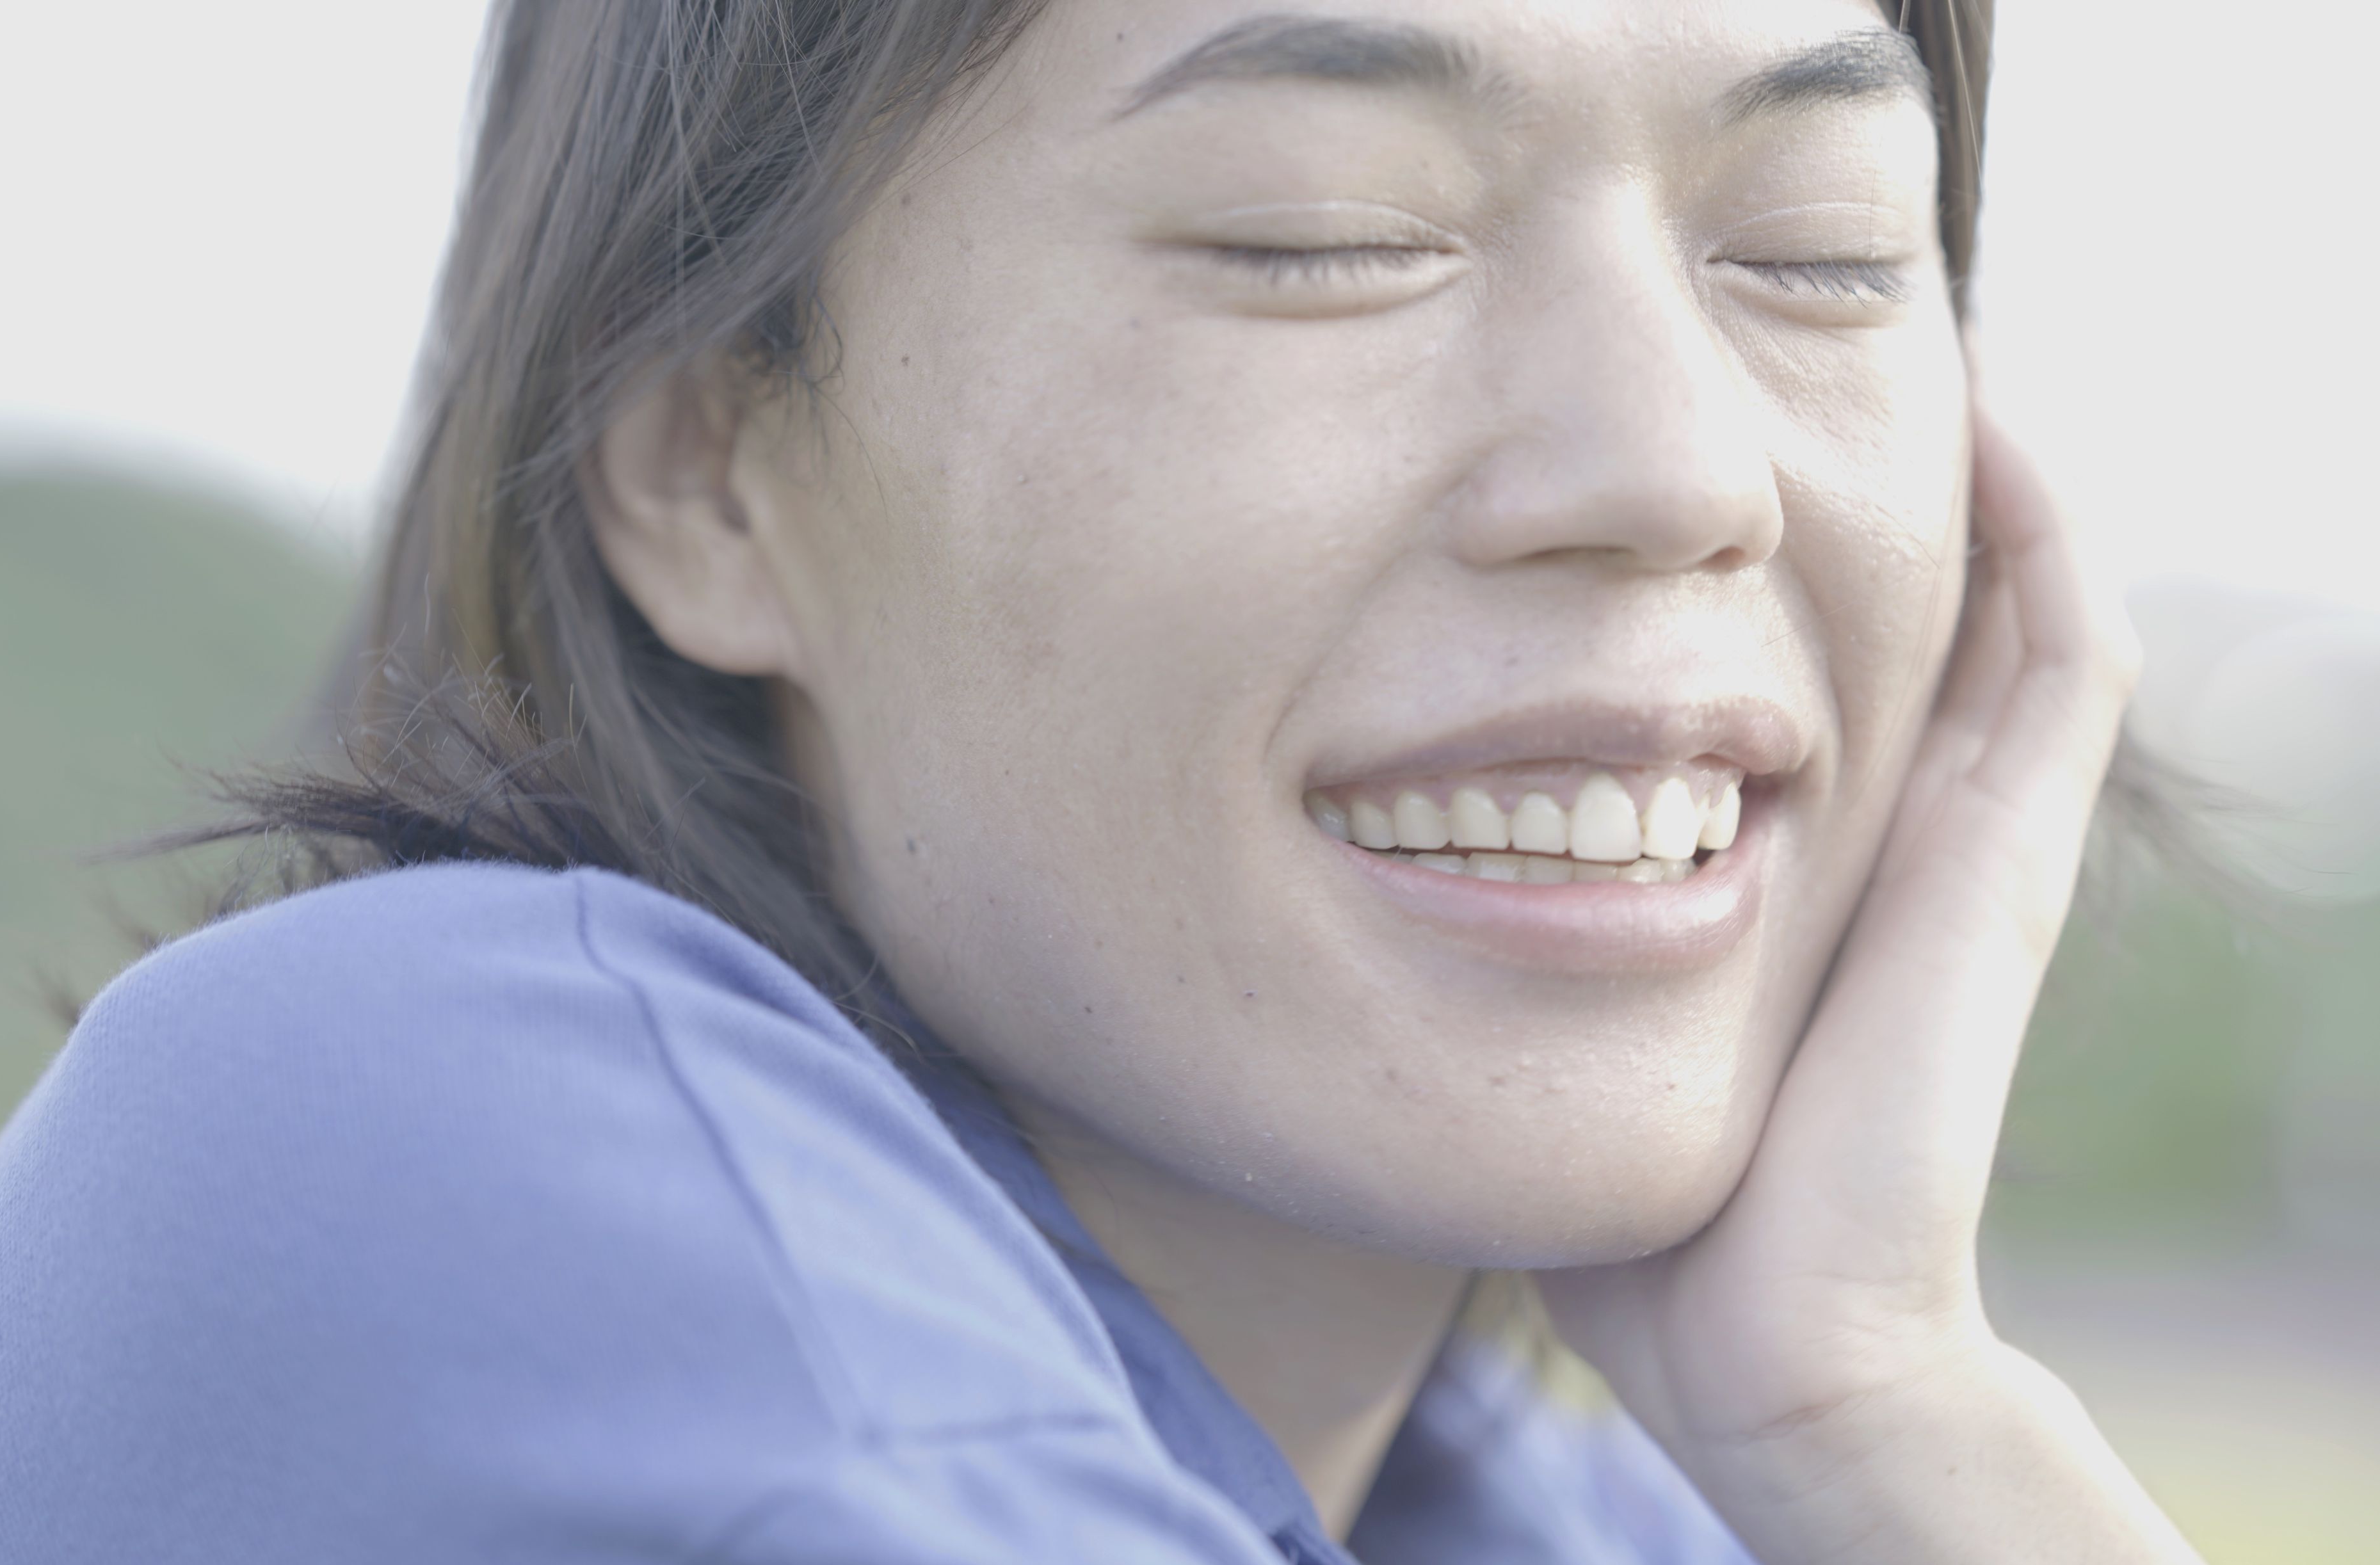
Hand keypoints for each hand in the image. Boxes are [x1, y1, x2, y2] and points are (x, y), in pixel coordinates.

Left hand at [1529, 407, 2195, 1562]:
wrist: (1763, 1337)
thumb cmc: (1642, 1204)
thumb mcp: (1550, 1017)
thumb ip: (1497, 938)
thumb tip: (1363, 856)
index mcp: (1794, 858)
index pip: (1796, 654)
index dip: (1755, 550)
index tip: (1672, 454)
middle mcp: (1891, 823)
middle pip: (1903, 598)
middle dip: (1851, 476)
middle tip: (1792, 346)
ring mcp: (1963, 832)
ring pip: (2001, 594)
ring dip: (1962, 465)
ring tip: (1906, 334)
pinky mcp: (2002, 853)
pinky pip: (2058, 649)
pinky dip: (2037, 528)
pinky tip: (1987, 409)